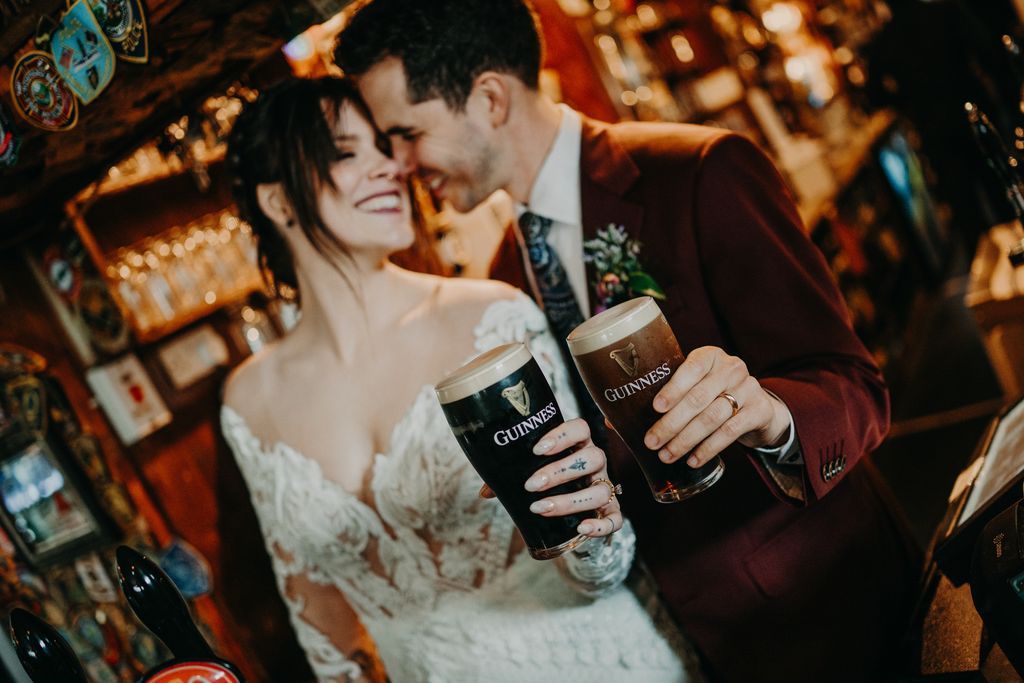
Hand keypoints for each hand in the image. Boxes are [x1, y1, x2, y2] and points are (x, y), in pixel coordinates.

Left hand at [479, 418, 622, 537]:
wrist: (566, 510)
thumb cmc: (546, 482)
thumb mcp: (528, 473)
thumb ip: (509, 478)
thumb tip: (485, 492)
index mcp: (578, 445)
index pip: (580, 428)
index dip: (562, 436)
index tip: (537, 449)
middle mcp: (596, 462)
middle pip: (591, 458)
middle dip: (560, 472)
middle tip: (531, 485)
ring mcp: (605, 486)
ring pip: (600, 490)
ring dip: (570, 500)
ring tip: (541, 509)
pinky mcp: (610, 511)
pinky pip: (615, 519)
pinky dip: (600, 525)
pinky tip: (581, 528)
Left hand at [644, 346, 790, 468]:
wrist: (757, 406)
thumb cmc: (714, 394)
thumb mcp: (697, 385)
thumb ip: (670, 394)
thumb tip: (619, 420)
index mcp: (710, 356)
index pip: (691, 369)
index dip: (673, 389)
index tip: (656, 408)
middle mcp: (731, 368)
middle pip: (698, 398)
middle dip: (671, 423)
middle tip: (652, 442)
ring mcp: (748, 388)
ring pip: (712, 417)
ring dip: (686, 439)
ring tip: (667, 455)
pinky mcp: (759, 411)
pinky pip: (730, 432)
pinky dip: (708, 448)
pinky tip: (693, 460)